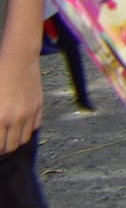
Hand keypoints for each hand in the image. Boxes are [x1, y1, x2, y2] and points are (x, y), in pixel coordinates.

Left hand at [0, 37, 41, 155]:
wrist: (18, 59)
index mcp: (0, 117)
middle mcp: (16, 118)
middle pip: (11, 146)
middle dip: (3, 148)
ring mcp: (30, 112)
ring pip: (24, 139)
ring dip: (15, 141)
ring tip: (8, 137)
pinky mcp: (39, 105)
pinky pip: (35, 126)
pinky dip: (27, 130)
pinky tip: (19, 125)